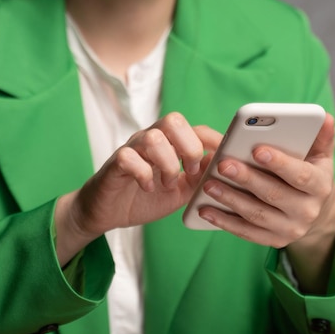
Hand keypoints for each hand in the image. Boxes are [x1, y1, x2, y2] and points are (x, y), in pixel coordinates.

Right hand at [54, 112, 221, 264]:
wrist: (110, 212)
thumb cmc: (146, 197)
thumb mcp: (181, 191)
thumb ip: (201, 179)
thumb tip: (224, 167)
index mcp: (170, 144)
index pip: (195, 128)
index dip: (214, 140)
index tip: (224, 159)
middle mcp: (151, 139)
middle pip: (173, 120)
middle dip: (189, 147)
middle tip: (189, 171)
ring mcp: (132, 149)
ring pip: (153, 137)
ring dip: (167, 164)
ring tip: (167, 184)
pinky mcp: (115, 163)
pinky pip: (129, 157)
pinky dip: (143, 174)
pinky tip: (147, 187)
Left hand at [198, 113, 334, 293]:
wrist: (315, 214)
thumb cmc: (310, 175)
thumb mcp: (320, 157)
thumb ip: (319, 137)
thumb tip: (323, 116)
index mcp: (320, 186)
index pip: (300, 175)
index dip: (279, 163)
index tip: (257, 149)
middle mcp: (307, 211)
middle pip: (273, 194)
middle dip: (246, 178)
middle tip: (222, 164)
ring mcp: (290, 229)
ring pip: (256, 214)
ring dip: (230, 199)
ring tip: (208, 185)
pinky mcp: (273, 241)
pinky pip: (246, 232)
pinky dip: (224, 222)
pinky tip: (205, 210)